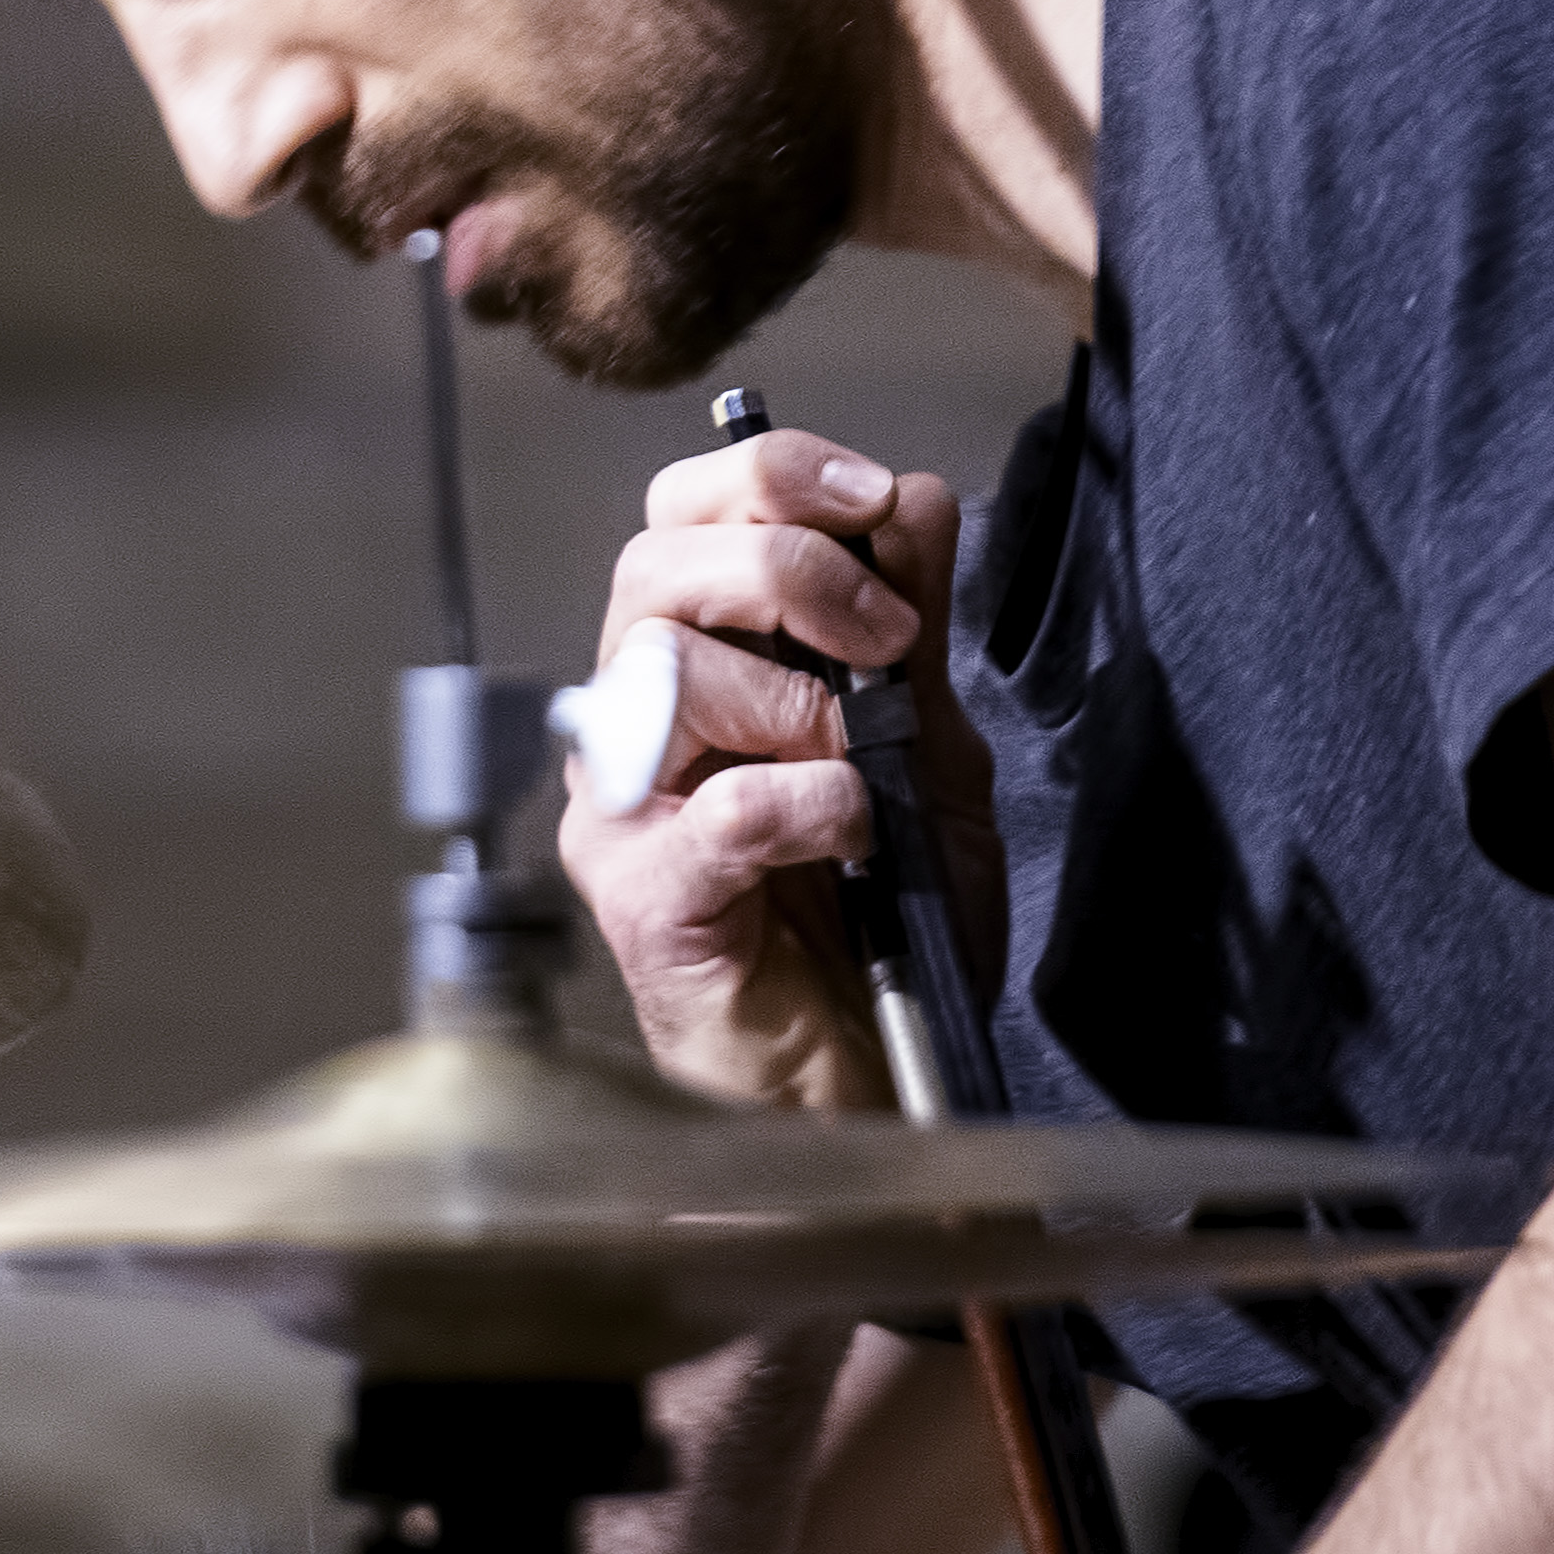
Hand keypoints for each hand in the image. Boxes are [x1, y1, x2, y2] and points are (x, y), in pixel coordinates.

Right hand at [554, 427, 994, 1113]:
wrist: (875, 1076)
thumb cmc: (883, 921)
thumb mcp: (929, 749)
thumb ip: (913, 632)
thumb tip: (913, 498)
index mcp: (697, 667)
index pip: (683, 516)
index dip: (770, 477)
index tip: (874, 500)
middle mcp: (636, 725)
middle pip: (655, 566)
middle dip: (788, 567)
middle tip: (885, 635)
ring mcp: (623, 814)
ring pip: (663, 671)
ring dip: (795, 699)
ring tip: (861, 764)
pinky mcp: (640, 901)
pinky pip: (714, 810)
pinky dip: (806, 802)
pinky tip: (853, 831)